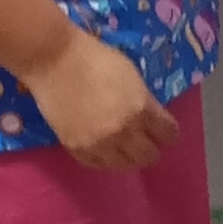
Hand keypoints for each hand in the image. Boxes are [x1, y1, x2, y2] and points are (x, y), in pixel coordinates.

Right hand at [24, 26, 176, 171]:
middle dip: (150, 148)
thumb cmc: (95, 58)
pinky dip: (103, 159)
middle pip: (149, 156)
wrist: (54, 59)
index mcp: (141, 109)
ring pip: (124, 165)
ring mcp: (99, 143)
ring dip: (127, 157)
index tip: (163, 130)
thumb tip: (149, 117)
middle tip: (144, 141)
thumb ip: (143, 100)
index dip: (167, 132)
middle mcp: (124, 131)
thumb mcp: (131, 75)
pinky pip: (97, 165)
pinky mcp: (77, 148)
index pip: (168, 134)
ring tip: (123, 148)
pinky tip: (103, 149)